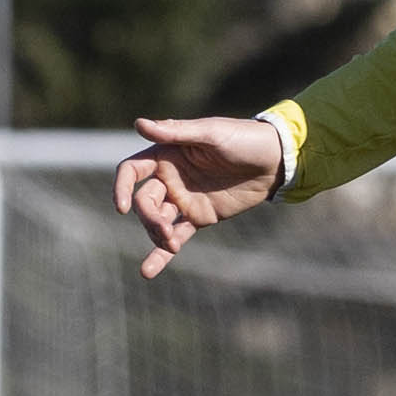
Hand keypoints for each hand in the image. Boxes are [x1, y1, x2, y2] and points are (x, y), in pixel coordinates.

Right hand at [113, 115, 279, 276]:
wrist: (275, 161)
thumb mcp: (210, 133)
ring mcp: (183, 199)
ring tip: (170, 244)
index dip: (121, 188)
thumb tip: (138, 124)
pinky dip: (162, 254)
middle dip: (149, 218)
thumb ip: (175, 132)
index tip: (121, 207)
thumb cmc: (242, 138)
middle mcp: (169, 178)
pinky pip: (177, 236)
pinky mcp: (199, 217)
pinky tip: (147, 271)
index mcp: (166, 155)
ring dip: (157, 236)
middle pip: (143, 202)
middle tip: (164, 230)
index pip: (131, 171)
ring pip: (157, 221)